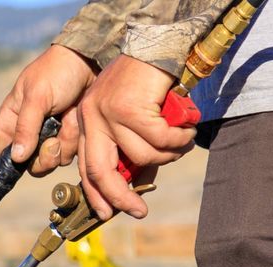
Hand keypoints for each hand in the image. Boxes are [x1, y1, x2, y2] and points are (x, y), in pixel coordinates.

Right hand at [0, 44, 94, 186]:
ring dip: (60, 145)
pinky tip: (75, 119)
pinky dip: (74, 139)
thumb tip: (17, 158)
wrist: (90, 61)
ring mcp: (47, 136)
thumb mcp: (37, 96)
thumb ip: (26, 128)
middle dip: (41, 159)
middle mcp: (26, 133)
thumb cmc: (56, 72)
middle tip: (51, 142)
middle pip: (26, 166)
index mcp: (10, 120)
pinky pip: (68, 154)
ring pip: (49, 162)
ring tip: (66, 119)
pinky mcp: (66, 137)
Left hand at [77, 55, 196, 219]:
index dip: (97, 194)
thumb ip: (131, 149)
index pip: (85, 168)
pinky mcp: (128, 107)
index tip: (108, 214)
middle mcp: (90, 117)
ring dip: (168, 155)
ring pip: (140, 155)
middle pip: (100, 171)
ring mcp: (107, 112)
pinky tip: (186, 129)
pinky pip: (159, 138)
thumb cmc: (148, 85)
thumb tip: (136, 185)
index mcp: (86, 122)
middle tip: (138, 211)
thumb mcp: (133, 120)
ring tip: (182, 142)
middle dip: (120, 196)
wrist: (159, 45)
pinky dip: (178, 138)